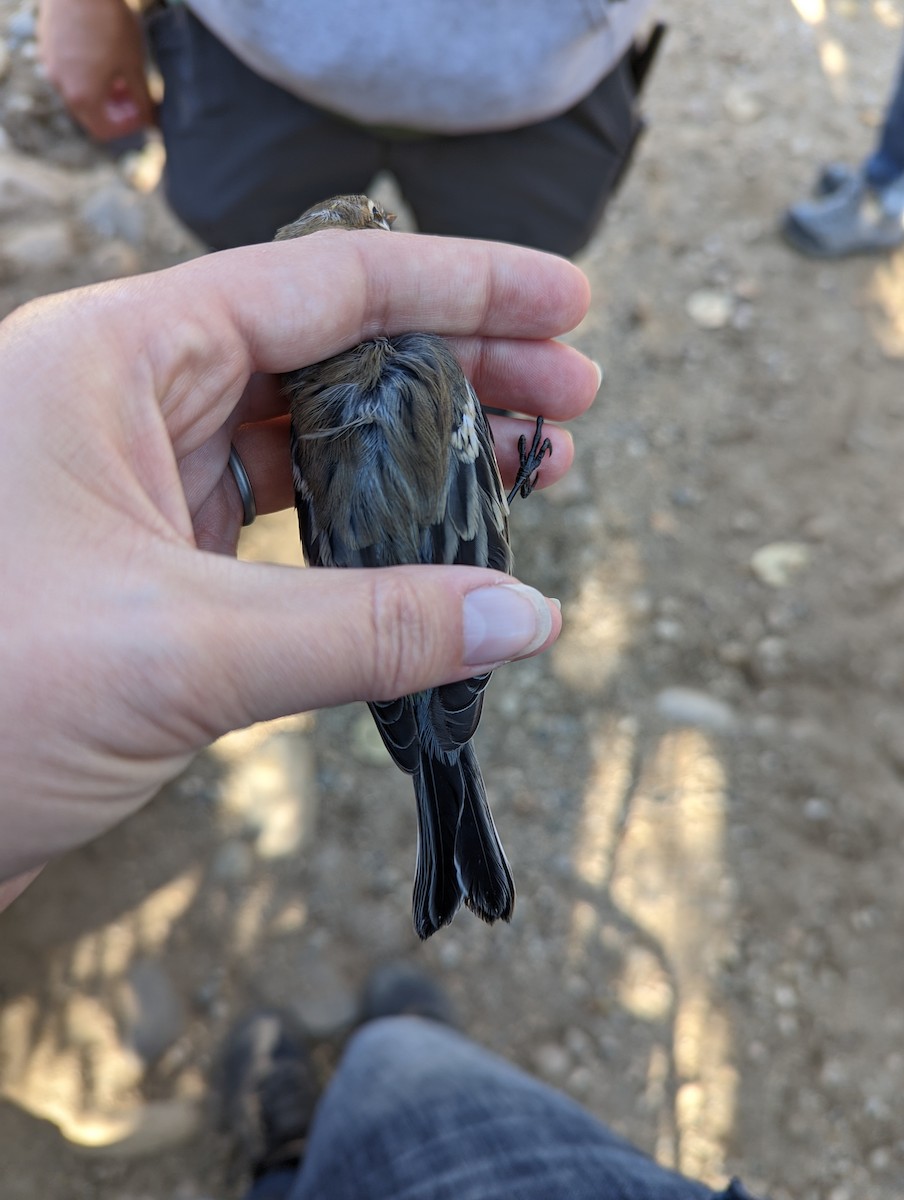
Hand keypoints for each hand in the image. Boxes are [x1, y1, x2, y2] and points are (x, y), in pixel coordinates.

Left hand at [0, 231, 596, 889]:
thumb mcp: (180, 650)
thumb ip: (365, 629)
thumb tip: (525, 616)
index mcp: (117, 358)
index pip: (324, 284)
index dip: (462, 289)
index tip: (565, 308)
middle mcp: (130, 399)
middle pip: (331, 354)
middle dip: (461, 373)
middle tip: (572, 402)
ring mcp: (141, 480)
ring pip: (311, 439)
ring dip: (419, 456)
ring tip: (529, 472)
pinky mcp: (153, 560)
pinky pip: (283, 520)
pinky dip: (363, 532)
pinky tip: (429, 549)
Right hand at [38, 0, 154, 140]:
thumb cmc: (110, 24)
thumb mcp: (133, 66)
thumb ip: (142, 98)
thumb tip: (152, 120)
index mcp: (83, 97)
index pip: (104, 131)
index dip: (126, 128)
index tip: (142, 113)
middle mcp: (62, 86)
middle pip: (90, 115)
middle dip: (114, 112)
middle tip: (134, 97)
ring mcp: (51, 66)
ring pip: (78, 94)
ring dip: (101, 94)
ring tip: (120, 75)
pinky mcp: (47, 48)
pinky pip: (67, 73)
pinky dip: (86, 76)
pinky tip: (102, 57)